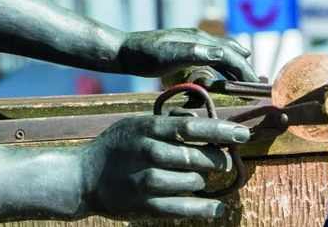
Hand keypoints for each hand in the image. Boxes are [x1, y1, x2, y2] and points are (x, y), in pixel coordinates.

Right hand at [79, 114, 248, 219]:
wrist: (84, 177)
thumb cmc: (117, 146)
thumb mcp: (136, 123)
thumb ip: (169, 119)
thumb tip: (202, 118)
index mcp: (147, 129)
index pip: (191, 127)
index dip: (221, 130)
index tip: (243, 133)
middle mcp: (148, 153)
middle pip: (197, 157)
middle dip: (218, 159)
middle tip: (222, 160)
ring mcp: (146, 182)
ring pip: (194, 182)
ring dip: (204, 181)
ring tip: (200, 178)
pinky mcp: (146, 206)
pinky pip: (184, 209)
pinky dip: (205, 209)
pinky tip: (216, 208)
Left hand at [118, 28, 258, 81]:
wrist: (122, 51)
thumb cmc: (144, 54)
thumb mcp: (170, 55)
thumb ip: (196, 54)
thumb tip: (224, 55)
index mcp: (199, 40)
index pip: (230, 56)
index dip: (245, 72)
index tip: (256, 88)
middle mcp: (198, 40)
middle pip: (229, 53)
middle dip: (244, 69)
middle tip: (256, 86)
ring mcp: (190, 45)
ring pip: (221, 54)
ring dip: (234, 66)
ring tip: (245, 79)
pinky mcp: (182, 53)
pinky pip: (208, 59)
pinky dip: (219, 66)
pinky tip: (219, 75)